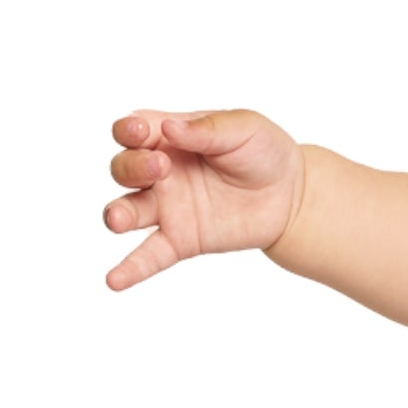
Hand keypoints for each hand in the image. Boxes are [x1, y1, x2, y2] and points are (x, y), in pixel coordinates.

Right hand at [103, 110, 305, 290]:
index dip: (127, 130)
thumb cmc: (264, 152)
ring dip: (118, 214)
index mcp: (169, 138)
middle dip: (132, 167)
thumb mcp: (244, 128)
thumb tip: (169, 127)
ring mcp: (167, 208)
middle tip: (161, 168)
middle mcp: (160, 173)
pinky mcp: (181, 239)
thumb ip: (207, 128)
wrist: (292, 195)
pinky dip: (130, 269)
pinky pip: (149, 256)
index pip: (132, 132)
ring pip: (127, 210)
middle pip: (123, 169)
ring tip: (119, 220)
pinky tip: (114, 280)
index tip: (141, 131)